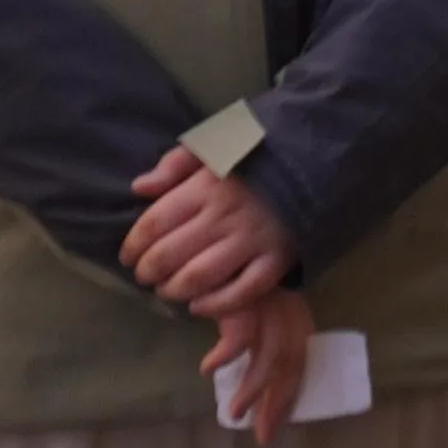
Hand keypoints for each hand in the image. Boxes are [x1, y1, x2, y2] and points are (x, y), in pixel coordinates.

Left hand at [124, 143, 292, 315]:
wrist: (320, 155)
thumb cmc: (260, 149)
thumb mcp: (216, 141)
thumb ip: (176, 163)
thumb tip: (140, 188)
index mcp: (207, 184)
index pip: (156, 222)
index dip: (134, 244)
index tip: (127, 256)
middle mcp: (225, 215)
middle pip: (171, 255)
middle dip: (149, 272)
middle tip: (144, 277)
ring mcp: (252, 240)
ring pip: (200, 278)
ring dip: (174, 290)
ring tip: (167, 291)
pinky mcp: (277, 260)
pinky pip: (242, 292)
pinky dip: (215, 305)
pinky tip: (198, 306)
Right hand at [207, 280, 317, 446]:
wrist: (212, 241)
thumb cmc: (228, 279)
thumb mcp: (249, 308)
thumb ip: (252, 336)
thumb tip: (246, 385)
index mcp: (290, 313)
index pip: (298, 359)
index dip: (288, 395)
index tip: (273, 427)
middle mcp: (284, 307)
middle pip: (291, 360)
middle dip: (278, 401)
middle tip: (262, 434)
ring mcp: (266, 300)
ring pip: (270, 353)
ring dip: (253, 387)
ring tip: (235, 412)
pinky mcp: (242, 294)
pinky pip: (239, 334)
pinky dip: (225, 355)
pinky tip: (209, 368)